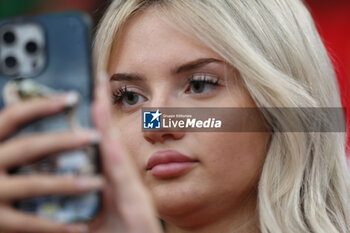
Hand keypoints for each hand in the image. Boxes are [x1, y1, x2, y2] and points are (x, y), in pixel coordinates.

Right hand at [0, 95, 103, 232]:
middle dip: (65, 141)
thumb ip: (11, 141)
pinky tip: (80, 226)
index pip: (13, 116)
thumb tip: (41, 111)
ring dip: (69, 183)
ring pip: (34, 184)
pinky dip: (56, 226)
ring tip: (98, 182)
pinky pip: (29, 223)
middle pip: (29, 147)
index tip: (72, 97)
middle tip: (95, 136)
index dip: (41, 105)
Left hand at [89, 73, 162, 232]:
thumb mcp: (99, 214)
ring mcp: (129, 189)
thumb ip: (88, 198)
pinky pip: (122, 176)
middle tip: (97, 81)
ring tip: (100, 98)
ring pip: (116, 151)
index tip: (92, 93)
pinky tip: (109, 140)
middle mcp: (122, 180)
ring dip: (108, 125)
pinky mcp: (134, 203)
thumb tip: (69, 184)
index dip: (98, 117)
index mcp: (112, 180)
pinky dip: (115, 157)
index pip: (103, 142)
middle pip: (111, 138)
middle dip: (104, 110)